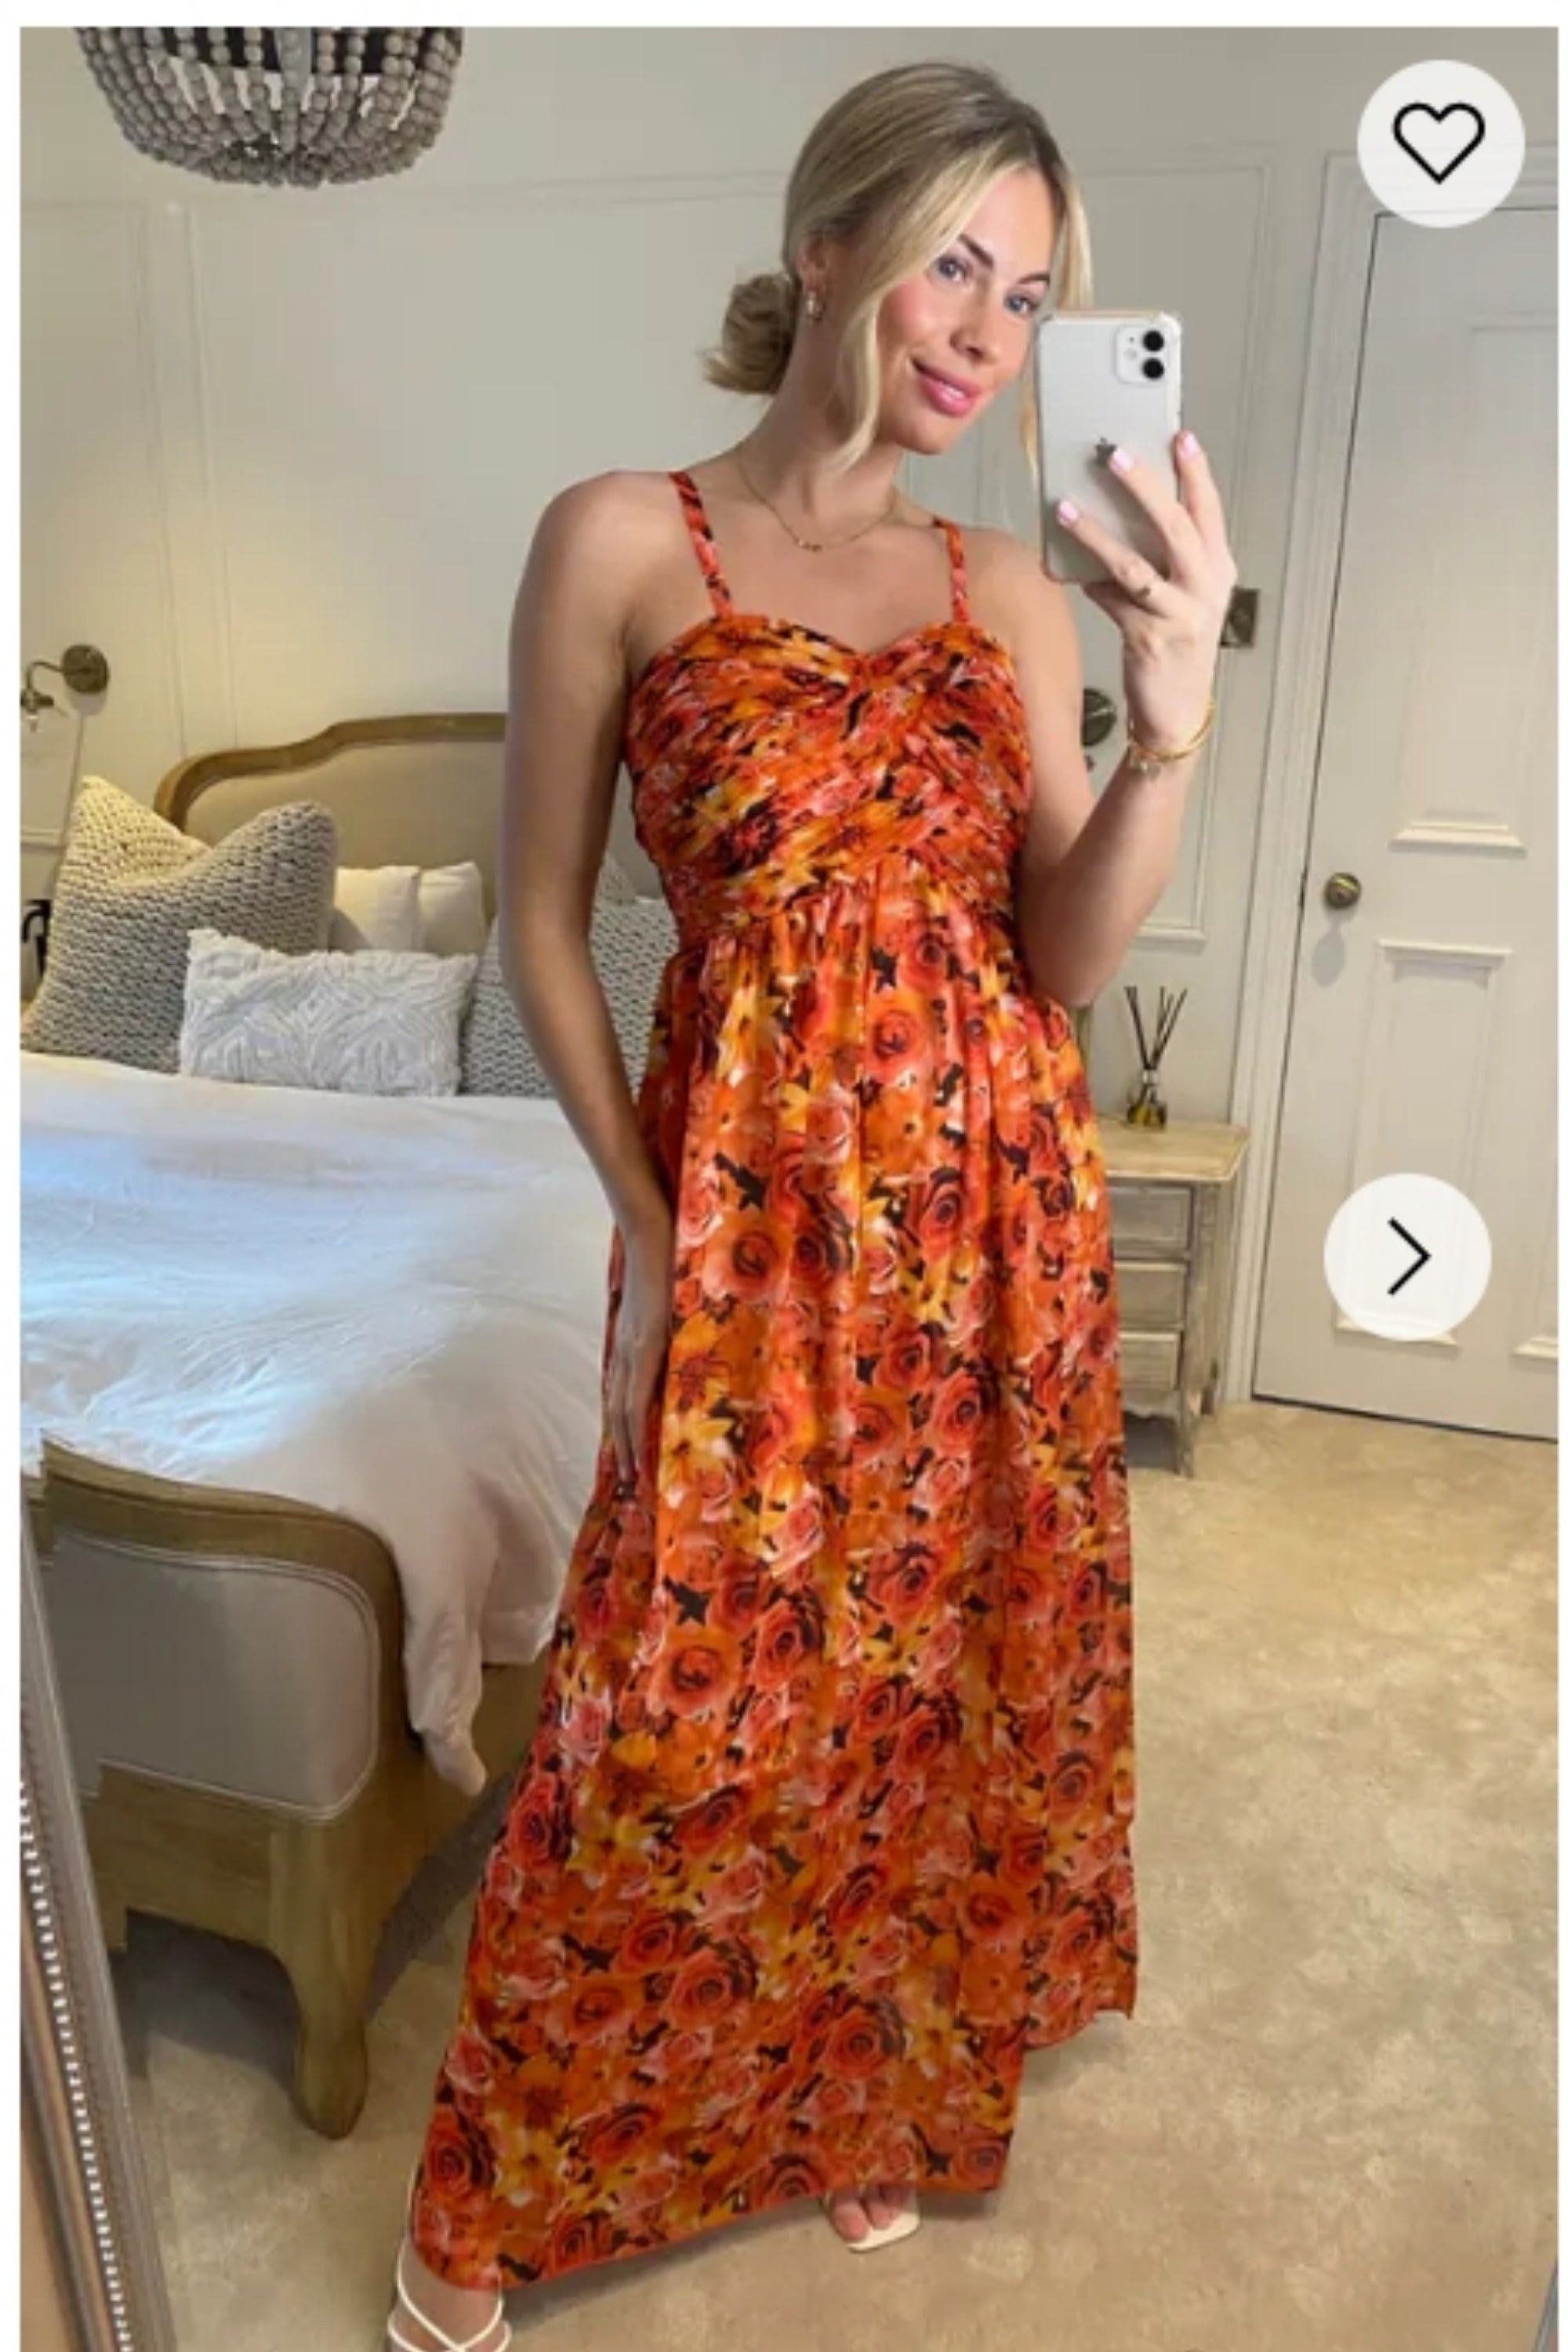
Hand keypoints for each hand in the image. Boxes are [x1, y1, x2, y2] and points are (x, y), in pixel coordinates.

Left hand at [608, 1209, 673, 1485]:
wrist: (653, 1232)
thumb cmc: (663, 1261)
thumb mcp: (663, 1303)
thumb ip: (664, 1326)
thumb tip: (678, 1344)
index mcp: (631, 1341)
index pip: (623, 1397)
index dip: (625, 1430)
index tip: (630, 1459)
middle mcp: (626, 1349)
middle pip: (618, 1410)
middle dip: (624, 1448)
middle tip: (630, 1483)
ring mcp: (632, 1345)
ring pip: (622, 1406)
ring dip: (627, 1442)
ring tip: (633, 1474)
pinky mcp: (644, 1341)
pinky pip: (636, 1390)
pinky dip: (635, 1420)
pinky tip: (639, 1441)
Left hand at [1057, 431, 1236, 754]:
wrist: (1177, 710)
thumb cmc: (1175, 642)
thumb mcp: (1181, 595)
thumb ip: (1162, 558)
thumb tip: (1116, 513)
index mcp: (1218, 568)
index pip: (1209, 510)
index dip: (1197, 472)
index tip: (1181, 435)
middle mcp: (1206, 588)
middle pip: (1176, 526)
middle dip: (1145, 486)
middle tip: (1116, 454)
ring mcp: (1180, 615)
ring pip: (1134, 564)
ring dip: (1097, 534)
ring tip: (1067, 508)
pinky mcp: (1149, 640)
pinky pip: (1111, 601)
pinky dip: (1090, 583)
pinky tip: (1069, 570)